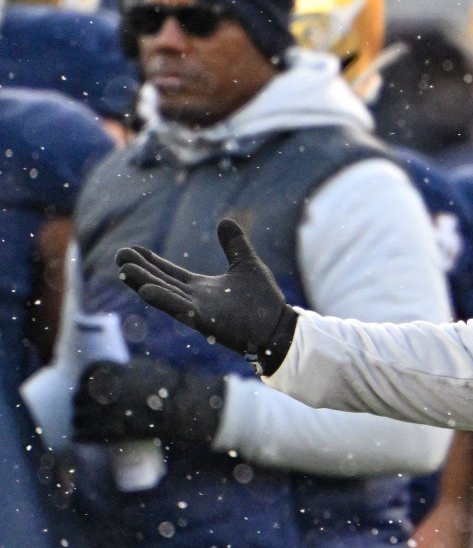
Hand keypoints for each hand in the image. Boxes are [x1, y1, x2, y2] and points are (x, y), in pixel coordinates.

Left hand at [73, 358, 224, 444]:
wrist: (180, 406)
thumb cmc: (167, 385)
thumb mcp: (143, 367)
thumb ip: (123, 369)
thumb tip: (111, 374)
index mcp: (112, 372)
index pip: (86, 375)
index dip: (84, 383)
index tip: (86, 389)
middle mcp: (103, 390)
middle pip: (79, 398)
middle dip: (80, 404)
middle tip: (83, 410)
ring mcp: (105, 412)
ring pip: (79, 418)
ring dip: (79, 421)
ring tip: (82, 425)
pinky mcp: (109, 431)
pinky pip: (84, 434)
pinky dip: (81, 436)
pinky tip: (80, 437)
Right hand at [116, 218, 297, 374]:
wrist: (278, 326)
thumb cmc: (263, 300)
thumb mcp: (246, 263)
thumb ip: (234, 244)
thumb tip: (225, 220)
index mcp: (200, 288)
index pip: (169, 273)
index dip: (150, 262)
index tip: (131, 250)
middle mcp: (194, 300)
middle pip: (160, 283)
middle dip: (139, 271)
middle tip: (119, 256)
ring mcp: (199, 312)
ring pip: (165, 296)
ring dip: (144, 283)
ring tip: (124, 270)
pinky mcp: (209, 321)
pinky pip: (183, 310)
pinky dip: (165, 301)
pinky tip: (147, 291)